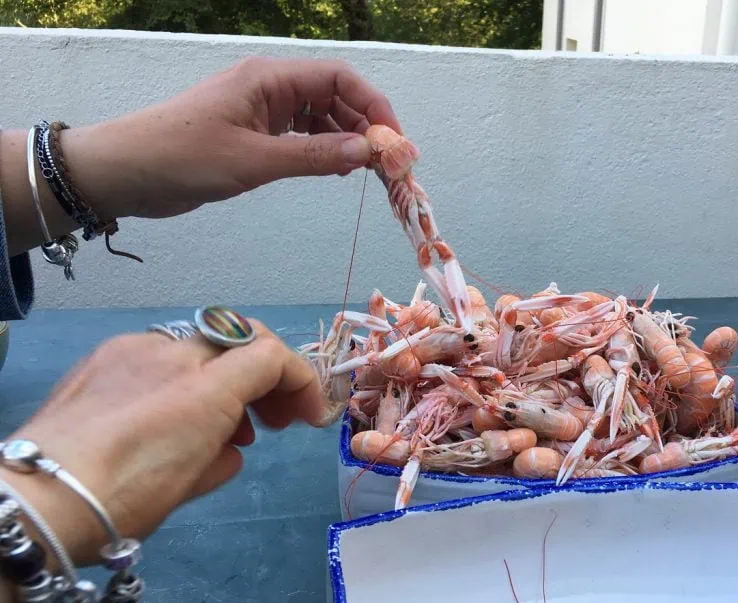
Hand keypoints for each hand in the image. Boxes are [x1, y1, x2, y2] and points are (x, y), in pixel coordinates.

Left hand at [0, 319, 325, 565]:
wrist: (38, 496)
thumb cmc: (123, 501)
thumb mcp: (191, 485)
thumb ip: (225, 455)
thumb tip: (230, 445)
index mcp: (204, 389)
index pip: (273, 356)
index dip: (302, 382)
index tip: (308, 419)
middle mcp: (173, 355)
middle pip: (241, 337)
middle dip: (267, 373)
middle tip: (273, 418)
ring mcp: (134, 349)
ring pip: (201, 343)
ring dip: (225, 376)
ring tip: (219, 425)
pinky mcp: (103, 355)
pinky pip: (159, 354)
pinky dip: (181, 378)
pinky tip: (166, 417)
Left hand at [58, 56, 400, 220]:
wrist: (125, 172)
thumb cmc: (182, 158)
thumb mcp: (254, 161)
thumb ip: (314, 156)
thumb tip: (368, 154)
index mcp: (268, 78)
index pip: (338, 79)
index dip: (373, 106)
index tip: (395, 143)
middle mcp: (268, 88)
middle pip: (334, 97)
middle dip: (366, 127)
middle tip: (390, 165)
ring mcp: (260, 111)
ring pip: (320, 118)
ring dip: (347, 141)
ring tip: (368, 172)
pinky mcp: (252, 135)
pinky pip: (301, 136)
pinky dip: (323, 151)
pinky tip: (337, 170)